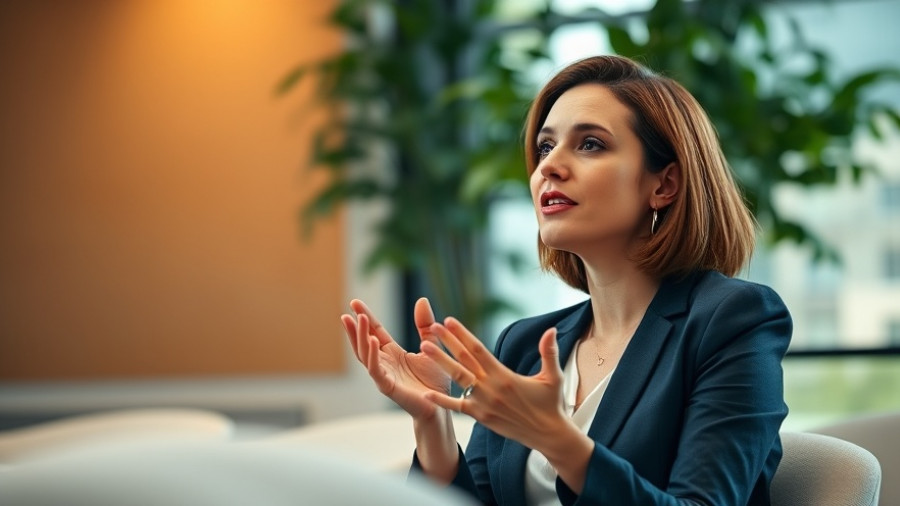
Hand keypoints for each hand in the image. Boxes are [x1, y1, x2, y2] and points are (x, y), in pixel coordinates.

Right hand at [340, 298, 450, 419]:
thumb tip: (421, 299)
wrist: (441, 406)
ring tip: (360, 319)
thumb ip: (425, 325)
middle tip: (350, 308)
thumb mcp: (431, 345)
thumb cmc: (434, 380)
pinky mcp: (388, 387)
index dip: (365, 317)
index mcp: (392, 353)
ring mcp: (383, 375)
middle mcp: (384, 363)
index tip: (355, 302)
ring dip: (361, 337)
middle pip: (364, 342)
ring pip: (365, 354)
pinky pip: (376, 370)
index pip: (374, 331)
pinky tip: (372, 341)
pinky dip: (372, 356)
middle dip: (356, 326)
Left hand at [420, 317, 571, 451]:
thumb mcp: (553, 376)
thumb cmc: (550, 404)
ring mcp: (483, 403)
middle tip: (431, 327)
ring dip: (440, 362)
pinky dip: (442, 400)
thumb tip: (551, 330)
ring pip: (458, 378)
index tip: (449, 321)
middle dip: (447, 342)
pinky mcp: (480, 417)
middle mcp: (491, 387)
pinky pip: (457, 407)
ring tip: (424, 348)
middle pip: (464, 360)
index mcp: (504, 375)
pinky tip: (427, 392)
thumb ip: (549, 352)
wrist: (547, 434)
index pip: (478, 349)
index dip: (462, 334)